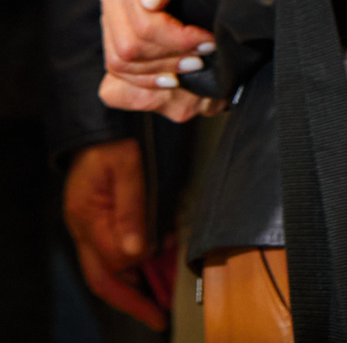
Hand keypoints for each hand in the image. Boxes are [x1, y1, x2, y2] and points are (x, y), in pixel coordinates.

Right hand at [63, 139, 164, 326]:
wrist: (104, 125)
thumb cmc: (114, 142)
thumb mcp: (128, 170)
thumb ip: (132, 211)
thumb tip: (137, 253)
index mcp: (88, 219)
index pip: (111, 264)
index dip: (136, 284)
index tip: (159, 303)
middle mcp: (86, 228)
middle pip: (105, 277)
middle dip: (133, 300)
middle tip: (159, 316)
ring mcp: (92, 225)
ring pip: (113, 267)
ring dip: (140, 281)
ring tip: (165, 293)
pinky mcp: (103, 219)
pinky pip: (120, 248)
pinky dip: (141, 259)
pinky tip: (161, 259)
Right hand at [99, 0, 223, 120]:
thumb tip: (151, 0)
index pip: (144, 25)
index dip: (178, 40)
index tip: (209, 41)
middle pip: (129, 48)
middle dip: (170, 58)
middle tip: (204, 57)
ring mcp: (109, 11)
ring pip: (119, 61)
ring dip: (157, 72)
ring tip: (192, 67)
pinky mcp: (113, 26)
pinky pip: (116, 64)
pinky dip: (142, 78)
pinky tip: (170, 77)